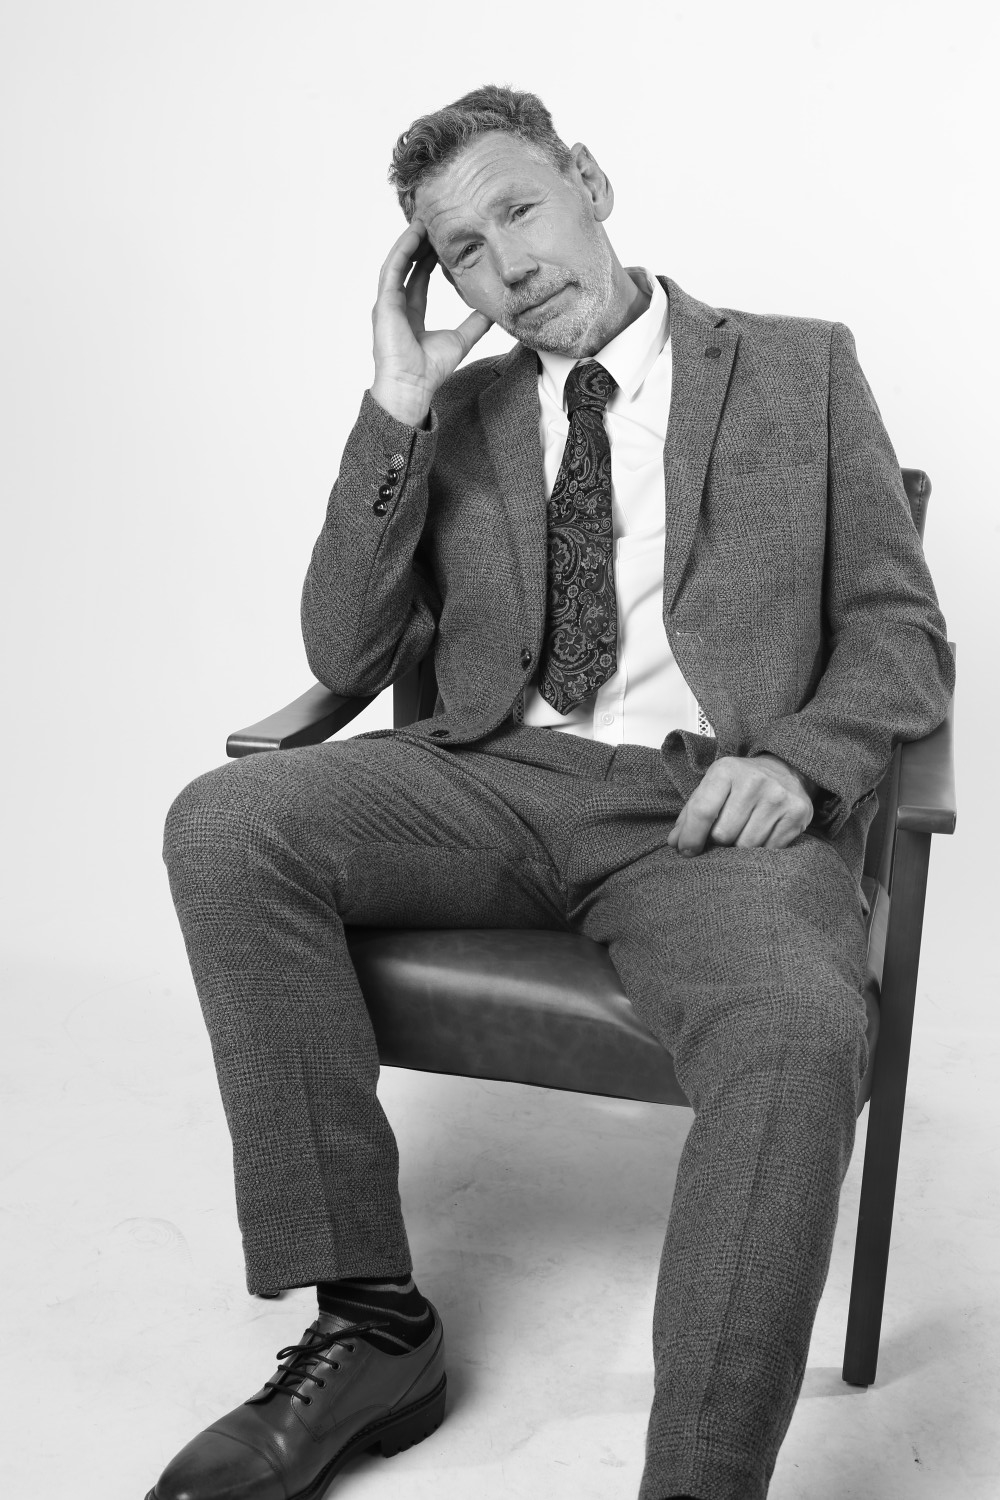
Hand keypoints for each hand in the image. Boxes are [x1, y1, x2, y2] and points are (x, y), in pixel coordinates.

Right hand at [370, 220, 492, 426]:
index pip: (419, 279)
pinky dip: (402, 250)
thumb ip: (475, 324)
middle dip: (420, 244)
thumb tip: (492, 311)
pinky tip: (413, 234)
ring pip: (398, 262)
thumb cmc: (429, 371)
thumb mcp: (461, 339)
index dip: (430, 259)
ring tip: (422, 220)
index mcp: (411, 314)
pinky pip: (392, 269)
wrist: (413, 387)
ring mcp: (388, 303)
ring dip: (409, 240)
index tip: (442, 242)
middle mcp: (397, 306)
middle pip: (408, 266)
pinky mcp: (384, 303)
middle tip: (434, 223)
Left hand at [665, 754, 815, 855]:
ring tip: (743, 831)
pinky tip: (762, 832)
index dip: (690, 837)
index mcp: (726, 771)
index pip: (702, 811)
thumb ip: (691, 814)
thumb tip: (674, 843)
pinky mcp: (797, 813)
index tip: (686, 851)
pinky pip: (770, 849)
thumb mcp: (713, 787)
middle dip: (718, 841)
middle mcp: (754, 781)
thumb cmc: (740, 783)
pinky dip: (762, 848)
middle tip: (724, 833)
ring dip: (740, 846)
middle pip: (723, 834)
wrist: (786, 769)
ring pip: (747, 845)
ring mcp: (778, 797)